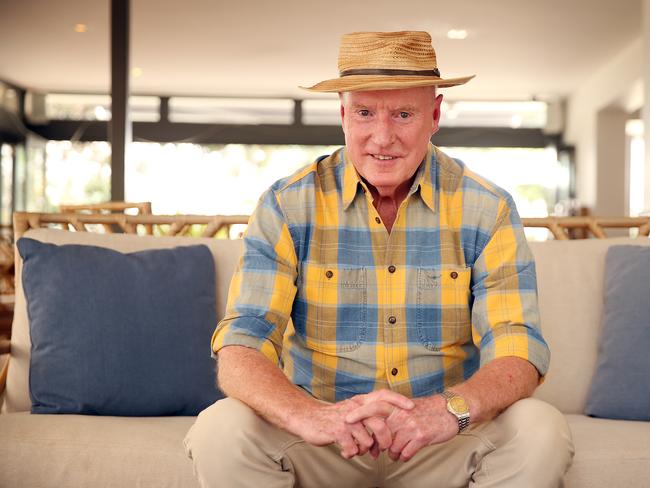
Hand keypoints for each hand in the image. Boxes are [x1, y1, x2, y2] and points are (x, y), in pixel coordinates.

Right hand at [294, 390, 413, 458]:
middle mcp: (355, 408)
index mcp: (360, 402)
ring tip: (357, 449)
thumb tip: (384, 430)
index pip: (383, 395)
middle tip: (382, 449)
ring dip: (365, 449)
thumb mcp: (352, 411)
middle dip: (384, 440)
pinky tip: (345, 451)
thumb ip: (367, 416)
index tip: (412, 407)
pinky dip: (351, 453)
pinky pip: (353, 449)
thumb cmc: (332, 418)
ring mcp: (346, 420)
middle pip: (380, 424)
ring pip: (367, 440)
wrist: (307, 418)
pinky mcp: (337, 431)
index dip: (398, 400)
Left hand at [346, 395, 457, 461]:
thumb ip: (391, 415)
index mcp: (396, 406)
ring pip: (391, 447)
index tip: (346, 419)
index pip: (373, 407)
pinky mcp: (420, 437)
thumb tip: (375, 428)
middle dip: (374, 444)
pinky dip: (403, 456)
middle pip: (379, 432)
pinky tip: (407, 453)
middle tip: (373, 452)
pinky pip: (404, 454)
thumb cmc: (427, 410)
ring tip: (397, 451)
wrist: (449, 410)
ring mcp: (410, 426)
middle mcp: (401, 415)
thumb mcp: (406, 407)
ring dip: (392, 453)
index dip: (359, 413)